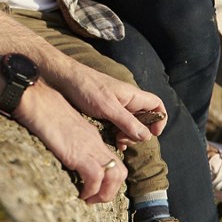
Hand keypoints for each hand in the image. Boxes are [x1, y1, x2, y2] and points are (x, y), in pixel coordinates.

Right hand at [13, 82, 130, 203]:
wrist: (36, 99)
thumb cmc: (42, 110)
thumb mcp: (61, 128)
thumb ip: (68, 140)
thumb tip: (63, 152)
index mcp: (92, 137)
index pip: (112, 160)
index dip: (108, 180)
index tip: (94, 189)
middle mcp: (95, 143)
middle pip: (120, 171)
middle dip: (111, 192)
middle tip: (93, 199)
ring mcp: (88, 147)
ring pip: (115, 176)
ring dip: (104, 195)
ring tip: (89, 200)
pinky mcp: (78, 153)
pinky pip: (95, 178)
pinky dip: (91, 191)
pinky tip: (79, 194)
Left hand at [42, 61, 166, 151]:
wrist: (62, 78)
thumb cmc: (85, 88)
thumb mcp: (107, 108)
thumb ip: (127, 122)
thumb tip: (147, 137)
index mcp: (132, 95)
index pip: (157, 105)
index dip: (159, 120)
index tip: (153, 134)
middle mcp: (127, 100)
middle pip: (144, 119)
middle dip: (139, 133)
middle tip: (125, 141)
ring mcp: (115, 105)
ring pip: (130, 123)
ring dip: (127, 135)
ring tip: (117, 143)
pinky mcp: (104, 110)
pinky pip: (117, 123)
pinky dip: (117, 133)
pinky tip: (111, 141)